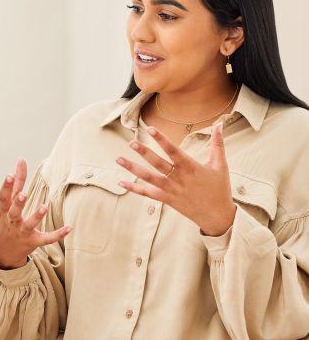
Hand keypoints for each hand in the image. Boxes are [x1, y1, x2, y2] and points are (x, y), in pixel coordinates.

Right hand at [0, 159, 70, 268]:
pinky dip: (58, 234)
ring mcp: (22, 233)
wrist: (3, 251)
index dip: (6, 187)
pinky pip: (46, 239)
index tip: (9, 175)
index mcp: (5, 211)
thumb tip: (21, 160)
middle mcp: (12, 222)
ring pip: (29, 225)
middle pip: (14, 212)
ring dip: (36, 217)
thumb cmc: (7, 220)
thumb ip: (16, 182)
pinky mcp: (33, 242)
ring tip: (44, 207)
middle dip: (18, 203)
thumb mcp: (8, 203)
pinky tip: (69, 228)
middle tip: (23, 194)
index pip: (4, 198)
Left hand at [116, 123, 235, 236]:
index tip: (151, 129)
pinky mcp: (167, 200)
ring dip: (133, 169)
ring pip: (149, 178)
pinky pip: (148, 193)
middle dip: (144, 152)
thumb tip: (219, 124)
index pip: (173, 150)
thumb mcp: (220, 165)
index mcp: (191, 167)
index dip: (162, 139)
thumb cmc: (219, 188)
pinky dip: (134, 188)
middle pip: (158, 163)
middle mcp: (179, 178)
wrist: (217, 215)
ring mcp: (171, 190)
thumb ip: (218, 143)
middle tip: (131, 143)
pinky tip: (121, 182)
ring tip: (119, 159)